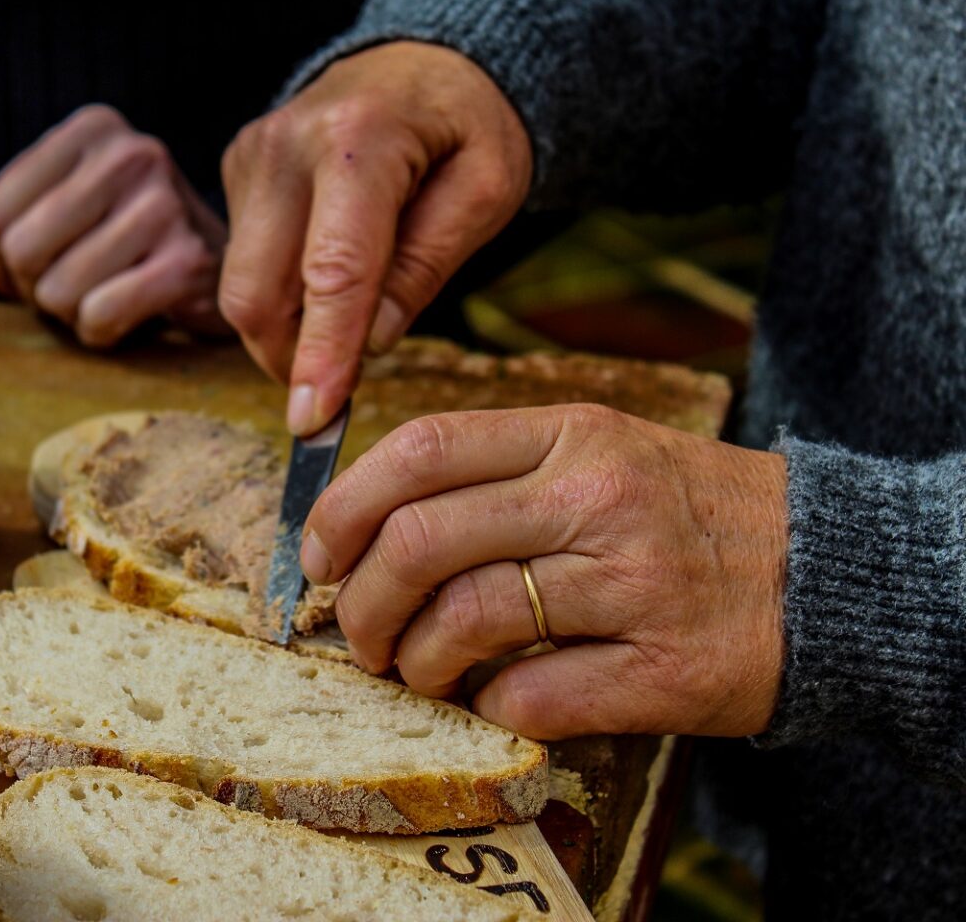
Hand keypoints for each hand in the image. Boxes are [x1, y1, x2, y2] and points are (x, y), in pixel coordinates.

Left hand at [0, 104, 227, 347]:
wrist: (224, 267)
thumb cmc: (126, 241)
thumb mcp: (57, 213)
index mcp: (91, 131)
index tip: (35, 264)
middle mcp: (131, 155)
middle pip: (19, 252)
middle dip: (33, 288)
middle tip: (71, 285)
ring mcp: (164, 206)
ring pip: (58, 291)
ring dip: (71, 313)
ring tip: (106, 293)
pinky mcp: (187, 261)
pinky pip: (100, 315)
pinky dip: (102, 331)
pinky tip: (130, 313)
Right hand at [220, 41, 531, 434]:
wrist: (421, 58)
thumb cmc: (465, 125)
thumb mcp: (487, 188)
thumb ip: (428, 265)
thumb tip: (369, 342)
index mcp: (358, 140)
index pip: (332, 271)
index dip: (322, 352)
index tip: (314, 418)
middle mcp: (285, 144)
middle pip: (257, 290)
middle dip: (290, 356)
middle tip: (339, 384)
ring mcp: (250, 155)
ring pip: (239, 286)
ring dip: (284, 329)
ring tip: (344, 324)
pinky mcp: (235, 170)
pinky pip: (242, 261)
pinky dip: (279, 294)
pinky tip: (323, 279)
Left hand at [300, 404, 788, 740]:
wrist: (824, 572)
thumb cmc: (683, 513)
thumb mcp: (599, 451)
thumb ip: (495, 473)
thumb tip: (367, 526)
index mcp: (572, 434)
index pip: (421, 451)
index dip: (343, 507)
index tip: (317, 554)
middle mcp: (597, 496)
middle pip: (422, 542)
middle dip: (363, 603)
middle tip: (361, 634)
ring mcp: (633, 582)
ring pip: (466, 622)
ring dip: (419, 664)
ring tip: (423, 672)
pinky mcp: (664, 667)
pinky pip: (531, 697)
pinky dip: (491, 707)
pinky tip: (498, 699)